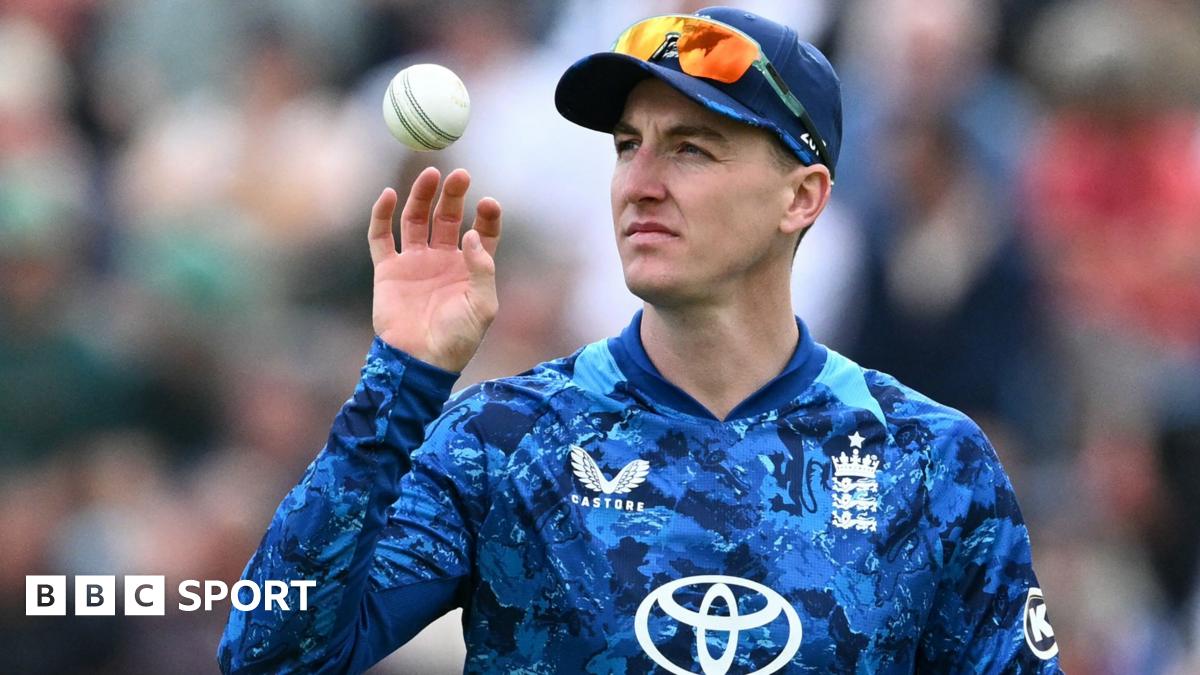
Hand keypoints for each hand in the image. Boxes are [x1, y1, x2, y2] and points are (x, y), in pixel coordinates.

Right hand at [368, 167, 501, 371]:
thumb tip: (471, 234)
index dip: (486, 217)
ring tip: (431, 175)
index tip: (488, 203)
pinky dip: (382, 215)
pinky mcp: (388, 270)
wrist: (419, 361)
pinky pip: (380, 236)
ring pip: (416, 219)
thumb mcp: (482, 306)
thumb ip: (481, 269)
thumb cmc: (456, 339)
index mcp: (469, 269)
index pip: (481, 233)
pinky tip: (388, 195)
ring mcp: (414, 263)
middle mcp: (442, 260)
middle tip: (460, 175)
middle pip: (447, 218)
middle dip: (453, 196)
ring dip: (422, 196)